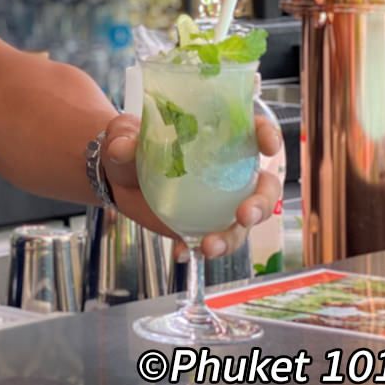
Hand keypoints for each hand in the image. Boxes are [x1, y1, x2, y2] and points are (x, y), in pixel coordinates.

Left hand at [101, 112, 282, 259]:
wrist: (117, 178)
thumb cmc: (130, 146)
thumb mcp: (123, 135)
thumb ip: (124, 138)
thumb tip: (123, 148)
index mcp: (217, 139)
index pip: (252, 132)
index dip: (268, 135)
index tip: (268, 146)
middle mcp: (228, 172)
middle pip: (262, 187)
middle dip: (261, 203)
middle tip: (244, 215)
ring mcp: (219, 203)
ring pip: (242, 223)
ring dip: (231, 237)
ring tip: (209, 246)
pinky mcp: (204, 226)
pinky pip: (212, 242)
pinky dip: (199, 250)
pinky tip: (182, 253)